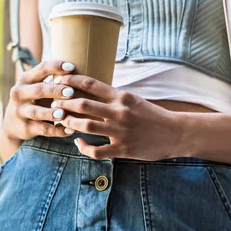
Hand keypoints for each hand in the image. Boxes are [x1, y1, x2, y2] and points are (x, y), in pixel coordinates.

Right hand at [2, 60, 82, 140]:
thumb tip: (81, 72)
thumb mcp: (37, 87)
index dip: (56, 67)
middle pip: (38, 90)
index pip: (41, 69)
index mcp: (25, 79)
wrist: (12, 124)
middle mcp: (20, 93)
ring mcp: (20, 111)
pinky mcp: (24, 128)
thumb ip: (52, 79)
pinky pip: (41, 129)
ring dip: (50, 113)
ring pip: (36, 112)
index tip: (72, 67)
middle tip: (70, 92)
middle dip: (55, 91)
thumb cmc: (34, 100)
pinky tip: (69, 131)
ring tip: (63, 114)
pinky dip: (56, 131)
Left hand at [50, 74, 188, 160]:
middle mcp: (119, 112)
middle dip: (64, 104)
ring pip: (85, 126)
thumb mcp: (133, 100)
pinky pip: (96, 151)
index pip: (90, 84)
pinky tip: (78, 143)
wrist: (176, 133)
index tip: (59, 80)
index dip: (71, 81)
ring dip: (70, 124)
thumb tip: (90, 90)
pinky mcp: (122, 149)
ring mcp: (120, 131)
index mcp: (122, 97)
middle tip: (54, 104)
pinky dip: (83, 147)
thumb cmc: (152, 116)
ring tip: (62, 122)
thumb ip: (113, 97)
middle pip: (83, 104)